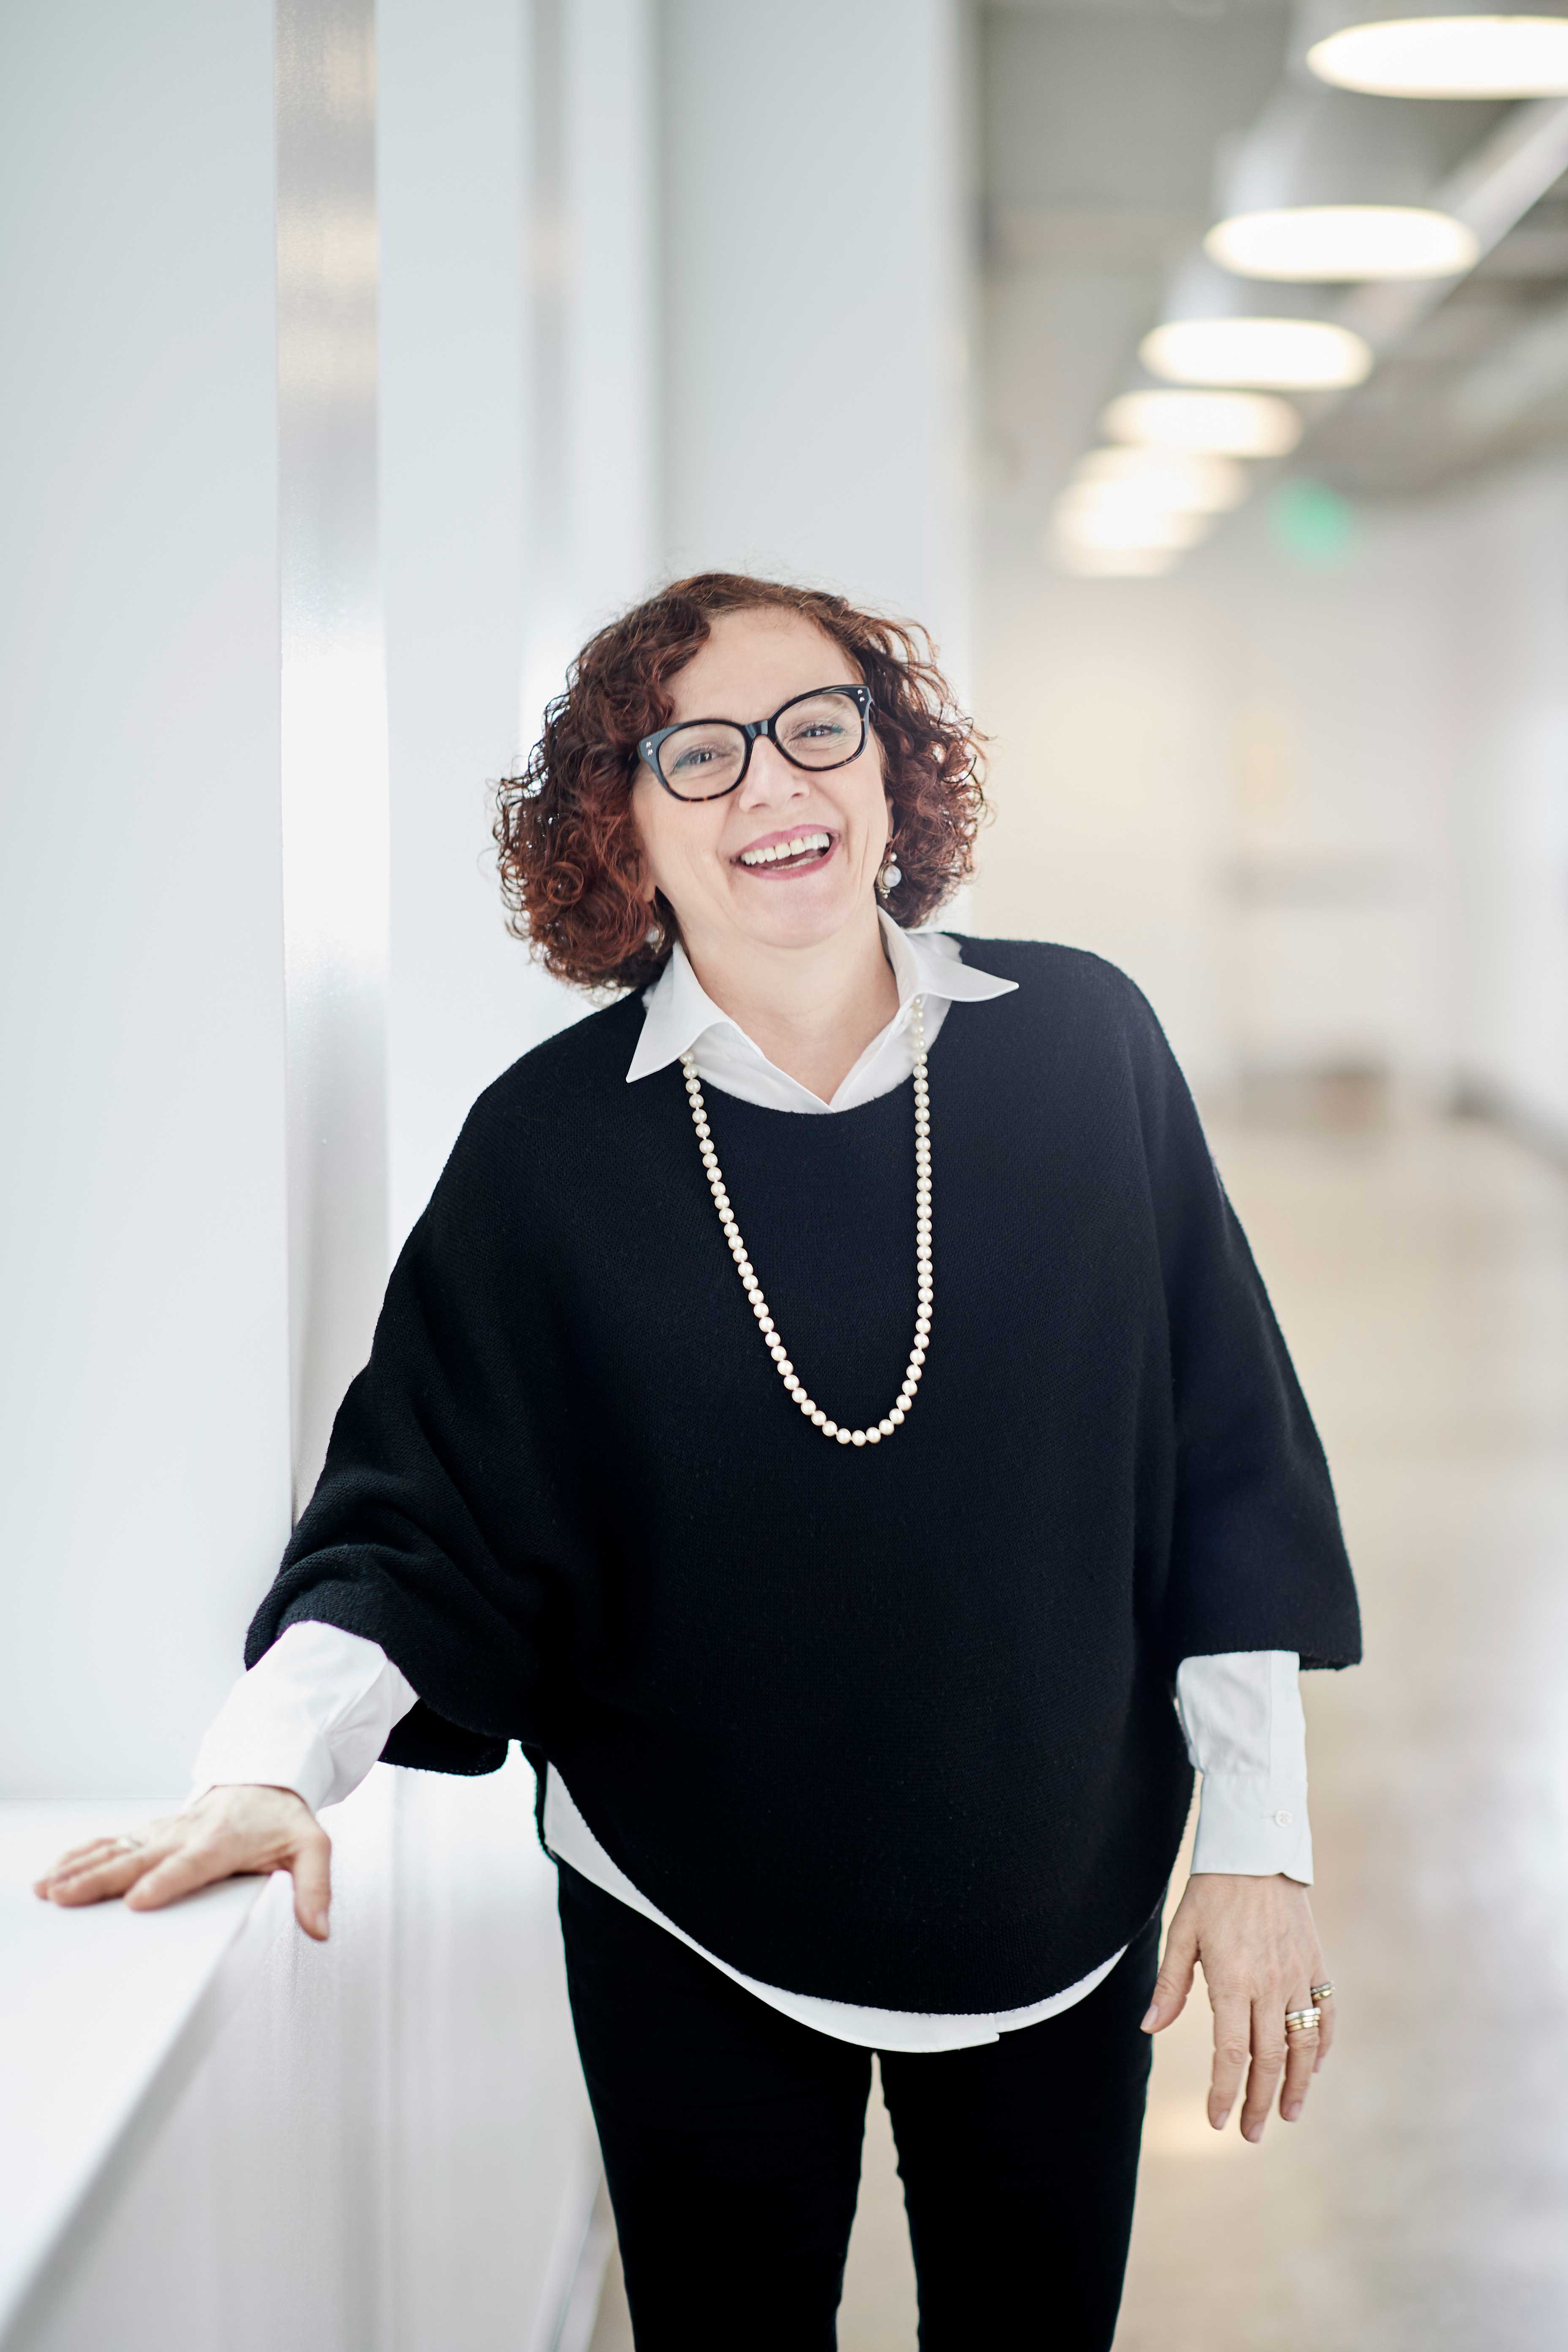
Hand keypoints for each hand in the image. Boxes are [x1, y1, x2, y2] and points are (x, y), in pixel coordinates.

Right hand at [32, 1784, 332, 1940]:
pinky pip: (112, 1842)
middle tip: (68, 1897)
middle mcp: (188, 1834)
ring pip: (118, 1848)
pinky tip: (55, 1872)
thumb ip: (315, 1888)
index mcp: (225, 1841)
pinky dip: (81, 1855)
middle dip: (102, 1878)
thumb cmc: (283, 1821)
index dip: (165, 1881)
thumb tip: (319, 1929)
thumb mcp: (313, 1848)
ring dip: (81, 1867)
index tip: (138, 1901)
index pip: (192, 1864)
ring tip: (49, 1888)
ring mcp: (165, 1832)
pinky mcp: (152, 1833)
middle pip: (141, 1858)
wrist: (267, 1782)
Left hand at [1140, 1872, 1333, 2141]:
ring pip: (1302, 2044)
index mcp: (1233, 1980)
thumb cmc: (1213, 1891)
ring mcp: (1298, 1975)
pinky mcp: (1316, 1964)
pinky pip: (1325, 2013)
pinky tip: (1315, 2066)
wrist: (1258, 1850)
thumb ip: (1171, 1984)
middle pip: (1268, 2058)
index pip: (1230, 2052)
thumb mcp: (1182, 1932)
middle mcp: (1270, 1984)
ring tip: (1289, 2114)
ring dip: (1298, 2085)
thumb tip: (1149, 2026)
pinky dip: (1322, 2044)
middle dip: (1258, 2101)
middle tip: (1250, 2132)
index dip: (1225, 2091)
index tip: (1218, 2121)